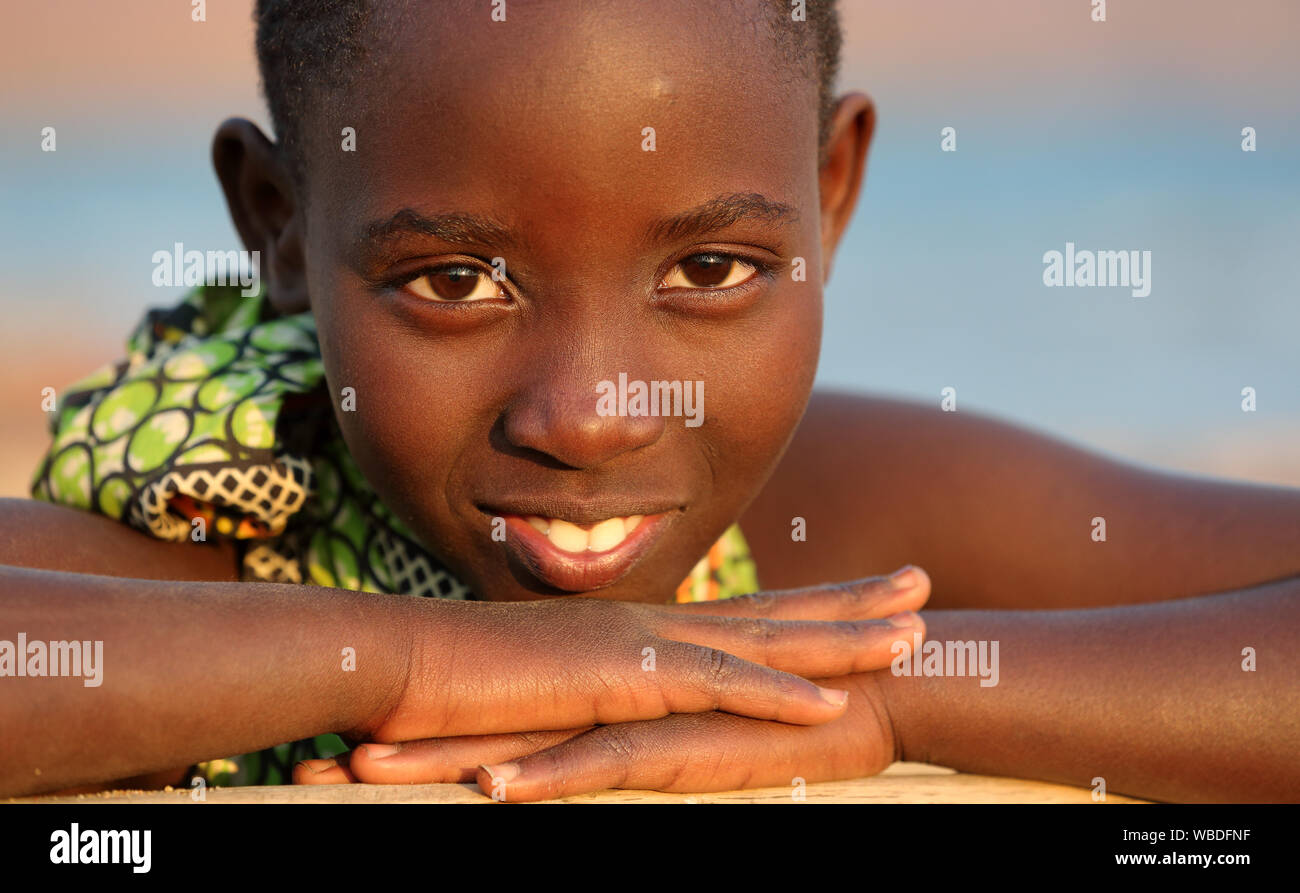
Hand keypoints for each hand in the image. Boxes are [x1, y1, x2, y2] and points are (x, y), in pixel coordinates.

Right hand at [304, 567, 928, 790]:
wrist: (395, 663)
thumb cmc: (457, 685)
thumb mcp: (546, 692)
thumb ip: (590, 697)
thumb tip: (616, 709)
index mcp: (640, 630)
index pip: (743, 614)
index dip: (809, 605)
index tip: (866, 597)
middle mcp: (651, 625)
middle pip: (771, 613)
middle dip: (851, 605)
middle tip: (920, 589)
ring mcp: (637, 646)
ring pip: (760, 642)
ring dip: (839, 642)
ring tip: (912, 637)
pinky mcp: (613, 679)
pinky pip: (710, 687)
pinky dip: (772, 694)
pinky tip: (829, 704)